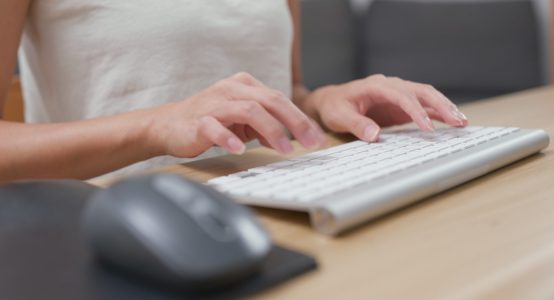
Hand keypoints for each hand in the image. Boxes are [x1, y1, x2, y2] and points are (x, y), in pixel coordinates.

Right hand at [147, 72, 326, 157]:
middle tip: (310, 143)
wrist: (169, 124)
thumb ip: (265, 125)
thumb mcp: (242, 121)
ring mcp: (215, 104)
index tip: (318, 138)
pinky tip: (241, 150)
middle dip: (295, 122)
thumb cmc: (210, 121)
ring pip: (249, 110)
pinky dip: (229, 138)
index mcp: (245, 86)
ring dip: (270, 130)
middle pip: (271, 101)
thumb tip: (291, 139)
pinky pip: (215, 127)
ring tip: (284, 149)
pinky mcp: (198, 120)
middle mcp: (232, 89)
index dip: (301, 118)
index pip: (280, 99)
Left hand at [304, 74, 468, 141]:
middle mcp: (391, 86)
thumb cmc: (334, 107)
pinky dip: (438, 114)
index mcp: (376, 85)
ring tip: (462, 122)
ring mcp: (398, 95)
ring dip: (445, 108)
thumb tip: (374, 135)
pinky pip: (423, 107)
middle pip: (422, 91)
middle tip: (458, 121)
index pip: (402, 95)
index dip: (416, 111)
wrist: (331, 102)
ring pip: (427, 97)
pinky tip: (453, 122)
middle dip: (441, 105)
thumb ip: (356, 124)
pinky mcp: (401, 106)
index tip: (428, 128)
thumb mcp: (339, 116)